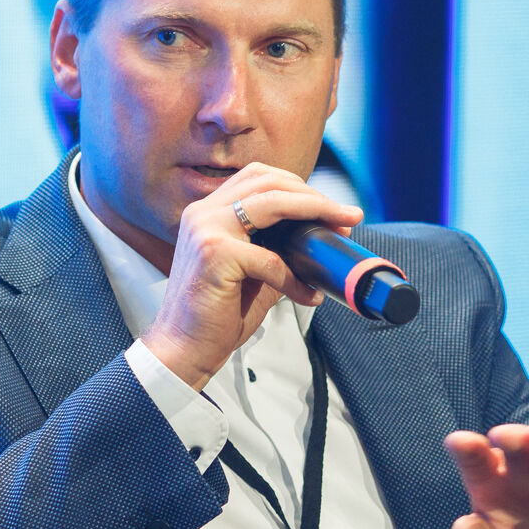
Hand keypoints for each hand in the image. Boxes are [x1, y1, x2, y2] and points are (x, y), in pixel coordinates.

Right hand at [140, 162, 361, 390]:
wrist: (183, 350)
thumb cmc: (216, 315)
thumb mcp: (251, 273)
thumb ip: (276, 251)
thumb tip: (319, 243)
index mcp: (209, 212)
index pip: (258, 178)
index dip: (298, 187)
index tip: (331, 209)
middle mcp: (203, 212)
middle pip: (268, 181)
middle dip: (314, 195)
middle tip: (346, 215)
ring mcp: (206, 229)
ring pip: (272, 202)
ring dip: (314, 210)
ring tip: (340, 226)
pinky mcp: (214, 254)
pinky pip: (271, 258)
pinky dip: (295, 278)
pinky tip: (307, 295)